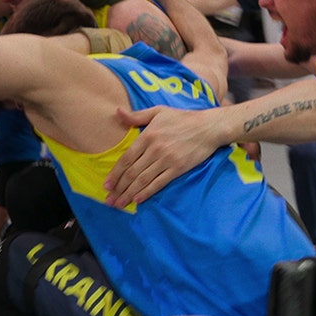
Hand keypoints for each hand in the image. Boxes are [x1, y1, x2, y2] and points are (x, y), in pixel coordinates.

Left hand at [103, 105, 219, 206]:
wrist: (208, 127)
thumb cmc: (182, 118)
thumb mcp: (158, 111)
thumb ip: (136, 116)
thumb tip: (117, 111)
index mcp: (147, 136)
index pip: (126, 158)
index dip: (115, 173)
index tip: (106, 185)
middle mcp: (155, 149)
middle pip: (132, 172)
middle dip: (119, 188)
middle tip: (109, 200)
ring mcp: (167, 160)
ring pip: (143, 180)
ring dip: (130, 193)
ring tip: (120, 203)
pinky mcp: (178, 168)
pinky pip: (159, 183)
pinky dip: (147, 192)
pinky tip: (138, 200)